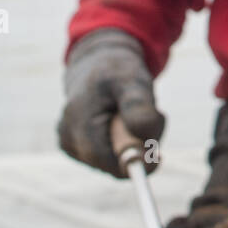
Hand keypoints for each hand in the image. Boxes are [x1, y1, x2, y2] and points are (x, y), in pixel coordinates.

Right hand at [59, 28, 163, 176]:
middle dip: (138, 146)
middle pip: (112, 164)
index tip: (159, 156)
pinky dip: (124, 143)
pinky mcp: (77, 148)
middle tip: (153, 117)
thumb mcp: (133, 81)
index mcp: (77, 122)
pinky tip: (123, 121)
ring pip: (113, 162)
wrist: (98, 63)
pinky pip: (110, 158)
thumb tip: (143, 138)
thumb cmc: (116, 71)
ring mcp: (70, 144)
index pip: (107, 162)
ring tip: (134, 113)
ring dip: (133, 143)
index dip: (136, 162)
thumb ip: (138, 107)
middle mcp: (68, 138)